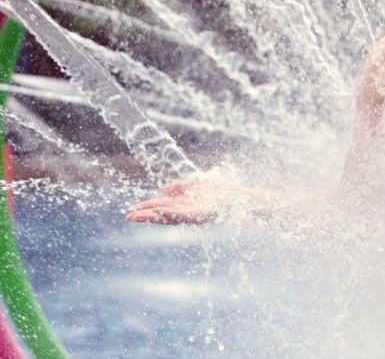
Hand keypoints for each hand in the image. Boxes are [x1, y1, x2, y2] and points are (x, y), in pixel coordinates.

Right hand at [126, 174, 243, 224]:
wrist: (241, 196)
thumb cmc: (222, 190)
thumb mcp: (199, 183)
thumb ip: (181, 186)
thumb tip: (162, 188)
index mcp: (184, 203)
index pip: (161, 206)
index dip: (146, 207)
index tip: (131, 209)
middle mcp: (186, 210)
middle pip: (161, 213)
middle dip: (145, 215)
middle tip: (128, 217)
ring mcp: (192, 214)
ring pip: (169, 216)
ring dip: (153, 216)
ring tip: (138, 216)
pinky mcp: (201, 215)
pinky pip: (183, 215)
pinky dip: (171, 213)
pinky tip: (160, 211)